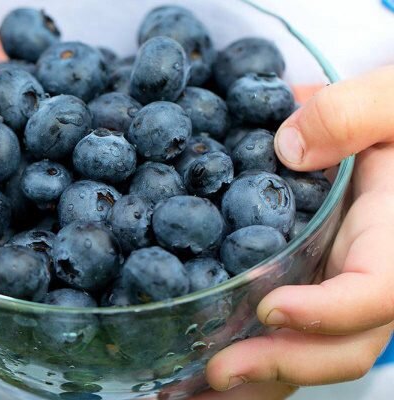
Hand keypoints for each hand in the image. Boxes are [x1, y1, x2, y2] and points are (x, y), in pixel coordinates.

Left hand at [192, 66, 393, 398]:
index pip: (375, 292)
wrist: (383, 135)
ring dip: (250, 383)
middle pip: (339, 345)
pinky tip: (188, 374)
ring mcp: (332, 287)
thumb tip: (288, 146)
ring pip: (305, 354)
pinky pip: (277, 334)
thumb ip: (353, 114)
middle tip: (215, 373)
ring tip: (186, 397)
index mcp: (391, 239)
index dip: (329, 312)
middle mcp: (365, 275)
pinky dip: (240, 359)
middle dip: (280, 365)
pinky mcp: (303, 284)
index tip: (273, 309)